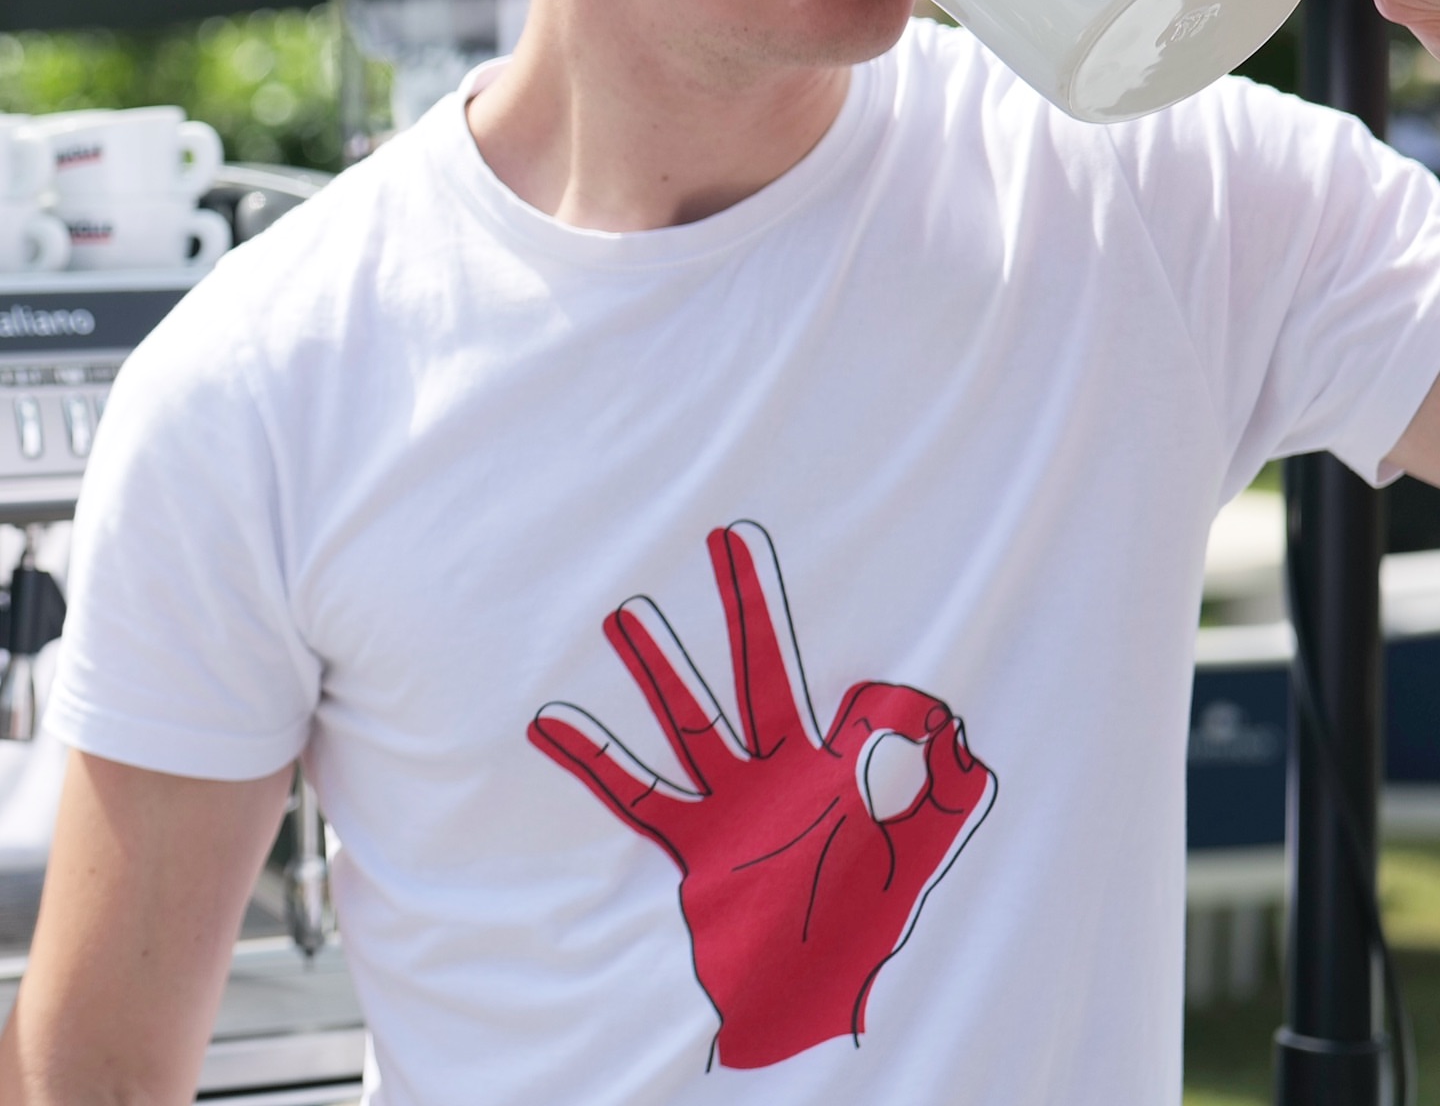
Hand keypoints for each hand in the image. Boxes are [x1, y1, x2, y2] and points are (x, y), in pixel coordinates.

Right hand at [529, 522, 994, 1069]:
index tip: (917, 705)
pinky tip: (551, 721)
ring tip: (626, 614)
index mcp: (840, 772)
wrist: (806, 1011)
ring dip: (660, 668)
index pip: (866, 706)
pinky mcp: (695, 848)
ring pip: (693, 720)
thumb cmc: (862, 935)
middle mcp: (780, 776)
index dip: (894, 702)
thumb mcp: (920, 858)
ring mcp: (733, 808)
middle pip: (762, 672)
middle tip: (727, 536)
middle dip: (747, 606)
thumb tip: (954, 725)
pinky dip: (593, 759)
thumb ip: (946, 793)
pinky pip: (636, 794)